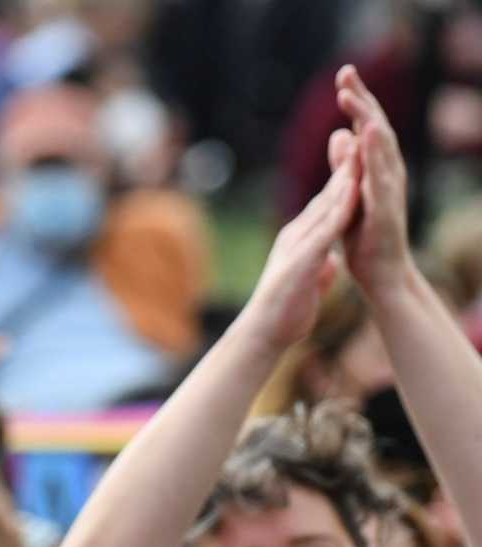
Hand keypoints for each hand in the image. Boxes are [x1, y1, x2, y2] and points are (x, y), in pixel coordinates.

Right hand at [242, 126, 359, 351]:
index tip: (360, 157)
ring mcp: (298, 246)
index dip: (344, 179)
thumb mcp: (309, 283)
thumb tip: (329, 262)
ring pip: (326, 206)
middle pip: (326, 196)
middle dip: (344, 167)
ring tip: (360, 152)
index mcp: (301, 241)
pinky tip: (354, 191)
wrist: (262, 334)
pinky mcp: (302, 260)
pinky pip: (326, 229)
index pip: (326, 205)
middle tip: (359, 136)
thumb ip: (319, 268)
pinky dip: (341, 208)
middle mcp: (297, 236)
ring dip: (344, 179)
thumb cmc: (284, 313)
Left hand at [337, 65, 414, 300]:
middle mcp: (386, 174)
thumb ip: (345, 165)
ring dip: (368, 122)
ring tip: (354, 98)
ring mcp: (388, 191)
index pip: (366, 128)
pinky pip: (380, 180)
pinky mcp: (385, 210)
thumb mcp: (348, 194)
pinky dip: (374, 157)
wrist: (381, 275)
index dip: (356, 101)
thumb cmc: (365, 237)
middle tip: (346, 72)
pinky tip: (367, 136)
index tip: (342, 76)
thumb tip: (340, 133)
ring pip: (381, 150)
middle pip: (376, 129)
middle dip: (361, 100)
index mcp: (375, 170)